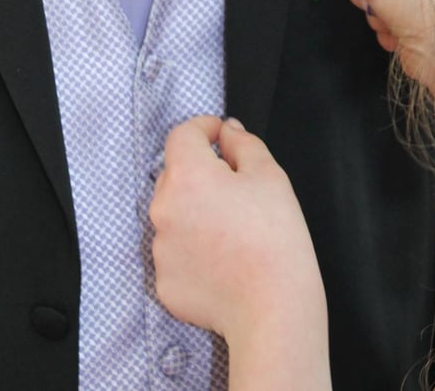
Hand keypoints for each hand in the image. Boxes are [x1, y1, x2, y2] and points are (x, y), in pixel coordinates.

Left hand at [150, 116, 330, 390]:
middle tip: (236, 187)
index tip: (223, 136)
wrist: (272, 306)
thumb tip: (227, 131)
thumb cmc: (274, 236)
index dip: (204, 128)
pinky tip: (223, 258)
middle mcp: (162, 209)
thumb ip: (243, 143)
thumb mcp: (269, 174)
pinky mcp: (164, 282)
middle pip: (174, 174)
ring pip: (174, 214)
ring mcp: (159, 249)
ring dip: (195, 211)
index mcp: (187, 175)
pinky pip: (175, 252)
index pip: (182, 134)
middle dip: (200, 172)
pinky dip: (193, 248)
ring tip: (232, 229)